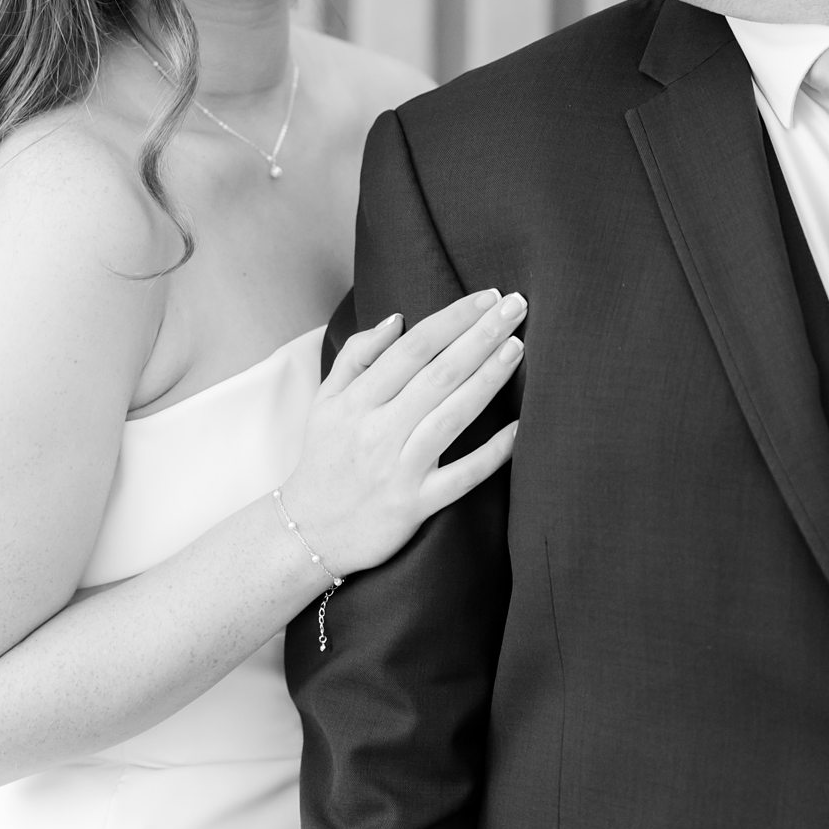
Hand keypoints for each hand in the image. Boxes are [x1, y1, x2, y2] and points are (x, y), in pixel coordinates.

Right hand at [276, 290, 523, 578]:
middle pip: (438, 374)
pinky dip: (492, 453)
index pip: (412, 348)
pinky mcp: (416, 504)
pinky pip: (462, 476)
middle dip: (480, 335)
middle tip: (516, 306)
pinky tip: (520, 428)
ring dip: (488, 379)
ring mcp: (399, 468)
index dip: (452, 319)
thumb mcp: (325, 400)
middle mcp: (378, 430)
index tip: (486, 297)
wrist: (307, 530)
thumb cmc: (324, 459)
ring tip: (517, 347)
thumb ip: (357, 356)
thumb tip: (397, 320)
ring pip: (452, 416)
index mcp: (357, 400)